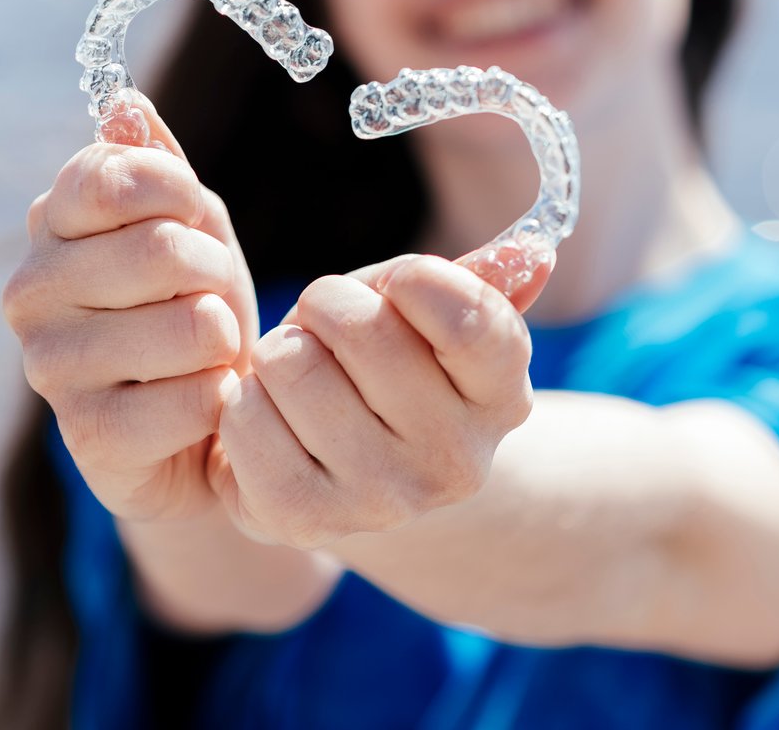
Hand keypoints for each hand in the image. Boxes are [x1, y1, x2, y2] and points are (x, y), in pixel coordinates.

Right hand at [2, 96, 258, 521]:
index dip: (178, 194)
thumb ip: (156, 165)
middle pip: (163, 251)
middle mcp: (29, 293)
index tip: (193, 218)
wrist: (200, 425)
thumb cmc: (190, 306)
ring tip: (206, 353)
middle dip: (217, 272)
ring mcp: (50, 368)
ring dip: (225, 340)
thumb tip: (125, 106)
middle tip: (212, 297)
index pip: (111, 178)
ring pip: (192, 327)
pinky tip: (200, 404)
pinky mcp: (89, 437)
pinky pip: (195, 400)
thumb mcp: (188, 223)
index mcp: (49, 224)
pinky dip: (221, 400)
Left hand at [207, 253, 548, 548]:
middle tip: (327, 331)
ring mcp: (382, 499)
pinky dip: (242, 402)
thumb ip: (475, 283)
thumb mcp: (430, 318)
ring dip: (279, 353)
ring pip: (291, 364)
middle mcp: (455, 460)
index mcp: (501, 398)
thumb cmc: (384, 367)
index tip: (397, 287)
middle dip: (326, 305)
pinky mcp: (305, 521)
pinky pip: (245, 418)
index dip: (413, 279)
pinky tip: (270, 420)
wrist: (337, 471)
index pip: (470, 320)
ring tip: (299, 379)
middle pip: (362, 328)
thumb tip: (536, 257)